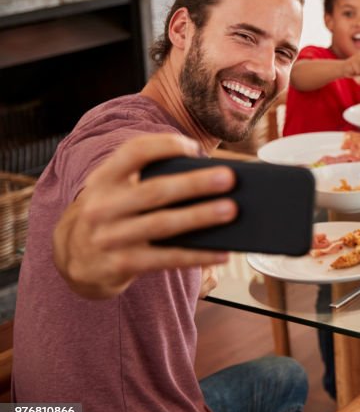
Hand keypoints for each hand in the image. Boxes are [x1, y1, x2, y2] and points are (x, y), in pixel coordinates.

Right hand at [52, 133, 237, 299]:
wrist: (76, 258)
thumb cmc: (115, 214)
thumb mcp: (118, 191)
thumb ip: (150, 179)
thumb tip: (210, 178)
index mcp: (103, 178)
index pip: (133, 152)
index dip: (165, 146)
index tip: (195, 147)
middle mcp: (102, 206)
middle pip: (155, 190)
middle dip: (194, 183)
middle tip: (229, 178)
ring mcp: (109, 237)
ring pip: (162, 224)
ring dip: (200, 217)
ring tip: (231, 211)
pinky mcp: (120, 264)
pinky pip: (165, 259)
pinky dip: (197, 255)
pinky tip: (222, 252)